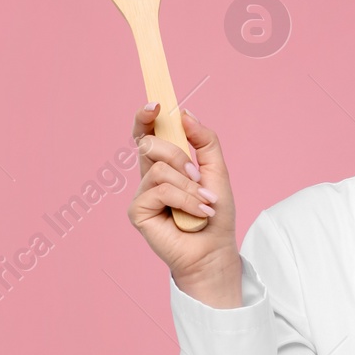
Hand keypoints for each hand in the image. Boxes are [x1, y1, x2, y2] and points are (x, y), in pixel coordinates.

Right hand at [128, 103, 240, 303]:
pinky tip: (196, 214)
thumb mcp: (217, 170)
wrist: (214, 249)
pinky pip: (160, 190)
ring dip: (189, 186)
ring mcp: (142, 193)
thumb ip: (204, 140)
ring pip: (159, 169)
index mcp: (165, 163)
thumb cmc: (214, 213)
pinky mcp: (137, 211)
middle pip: (150, 144)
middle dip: (178, 155)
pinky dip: (185, 200)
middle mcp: (149, 176)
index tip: (156, 105)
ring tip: (204, 203)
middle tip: (197, 175)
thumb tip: (185, 114)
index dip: (145, 117)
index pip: (148, 133)